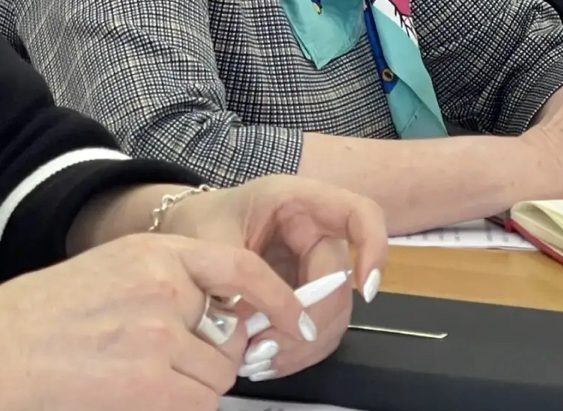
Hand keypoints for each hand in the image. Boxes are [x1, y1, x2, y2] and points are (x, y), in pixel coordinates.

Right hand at [0, 234, 314, 410]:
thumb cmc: (44, 316)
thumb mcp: (114, 271)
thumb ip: (169, 282)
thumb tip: (222, 313)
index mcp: (158, 253)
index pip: (242, 270)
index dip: (278, 300)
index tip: (298, 323)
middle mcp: (166, 289)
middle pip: (231, 337)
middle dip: (213, 357)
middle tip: (170, 363)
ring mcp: (159, 338)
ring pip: (216, 379)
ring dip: (194, 388)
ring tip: (142, 380)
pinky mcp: (148, 387)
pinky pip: (195, 407)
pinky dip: (178, 408)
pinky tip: (138, 397)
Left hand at [161, 175, 387, 382]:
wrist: (187, 233)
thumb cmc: (199, 222)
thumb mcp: (208, 238)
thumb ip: (236, 276)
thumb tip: (259, 324)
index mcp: (298, 201)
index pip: (360, 214)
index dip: (374, 247)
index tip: (366, 289)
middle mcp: (316, 233)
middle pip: (340, 281)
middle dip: (310, 320)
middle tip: (265, 347)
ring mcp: (313, 266)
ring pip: (334, 314)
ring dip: (303, 344)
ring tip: (258, 360)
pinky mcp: (304, 295)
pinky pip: (317, 329)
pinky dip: (296, 351)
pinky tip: (266, 361)